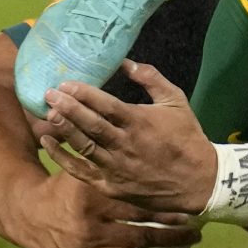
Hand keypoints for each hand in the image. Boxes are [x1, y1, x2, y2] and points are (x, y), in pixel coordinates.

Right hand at [16, 169, 199, 247]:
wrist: (32, 218)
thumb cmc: (64, 187)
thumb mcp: (82, 167)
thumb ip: (102, 151)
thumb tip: (123, 117)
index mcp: (92, 198)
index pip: (138, 207)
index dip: (165, 211)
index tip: (188, 211)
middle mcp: (90, 229)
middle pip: (142, 236)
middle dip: (172, 237)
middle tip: (196, 233)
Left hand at [39, 62, 218, 217]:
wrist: (198, 181)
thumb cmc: (186, 137)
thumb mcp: (175, 100)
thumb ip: (151, 79)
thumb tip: (126, 62)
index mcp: (139, 122)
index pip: (106, 105)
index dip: (84, 94)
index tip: (65, 83)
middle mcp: (125, 145)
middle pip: (91, 125)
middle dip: (68, 108)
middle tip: (49, 94)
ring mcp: (116, 168)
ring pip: (84, 147)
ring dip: (64, 130)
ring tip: (48, 114)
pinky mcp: (111, 185)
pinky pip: (82, 172)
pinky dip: (63, 158)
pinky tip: (48, 144)